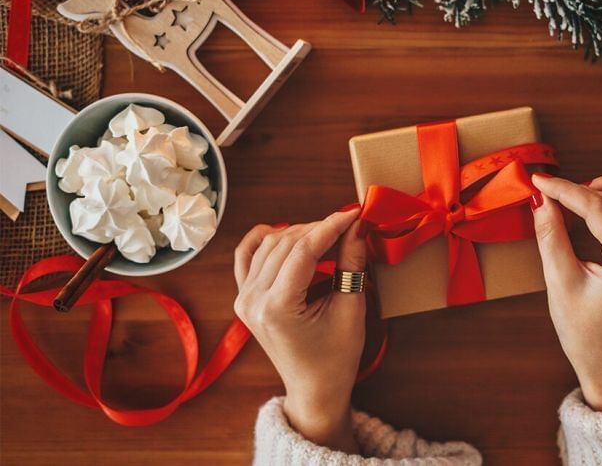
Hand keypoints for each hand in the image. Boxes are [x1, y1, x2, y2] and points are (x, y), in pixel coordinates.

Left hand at [233, 208, 365, 453]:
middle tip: (348, 224)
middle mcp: (253, 301)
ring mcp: (244, 299)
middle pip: (286, 244)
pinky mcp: (244, 298)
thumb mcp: (350, 310)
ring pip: (269, 245)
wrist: (314, 389)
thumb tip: (356, 226)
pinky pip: (246, 257)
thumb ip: (352, 264)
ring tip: (328, 234)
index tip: (354, 212)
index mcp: (278, 308)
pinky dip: (263, 239)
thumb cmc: (336, 358)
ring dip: (299, 233)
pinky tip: (281, 230)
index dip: (330, 226)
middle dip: (319, 228)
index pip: (303, 251)